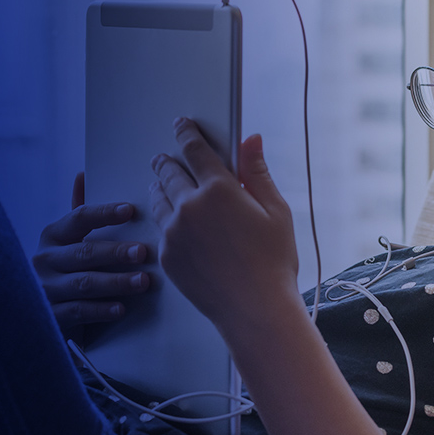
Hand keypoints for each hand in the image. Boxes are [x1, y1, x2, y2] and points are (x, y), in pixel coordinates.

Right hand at [33, 172, 150, 341]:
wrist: (40, 314)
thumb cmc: (66, 269)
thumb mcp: (69, 241)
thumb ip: (80, 213)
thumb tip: (82, 174)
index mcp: (53, 235)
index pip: (79, 218)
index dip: (104, 213)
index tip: (130, 210)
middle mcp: (45, 259)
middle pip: (84, 252)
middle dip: (116, 252)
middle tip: (143, 252)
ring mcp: (45, 288)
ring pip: (84, 283)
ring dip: (116, 282)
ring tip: (143, 282)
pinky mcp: (50, 316)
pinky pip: (78, 311)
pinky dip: (101, 310)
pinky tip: (121, 308)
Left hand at [149, 117, 299, 334]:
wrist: (255, 309)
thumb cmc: (273, 262)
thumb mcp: (276, 211)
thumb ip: (257, 172)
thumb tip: (251, 139)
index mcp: (219, 190)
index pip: (195, 150)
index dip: (186, 133)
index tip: (182, 125)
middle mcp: (190, 207)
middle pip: (169, 171)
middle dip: (167, 160)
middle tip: (165, 157)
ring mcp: (173, 232)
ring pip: (158, 198)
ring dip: (160, 186)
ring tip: (162, 184)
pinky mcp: (167, 255)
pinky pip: (160, 227)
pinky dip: (164, 217)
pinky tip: (171, 220)